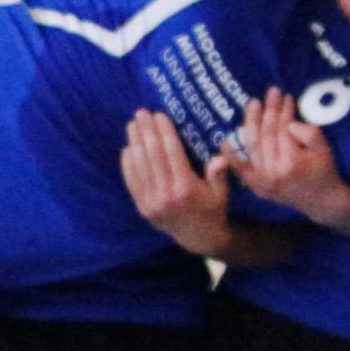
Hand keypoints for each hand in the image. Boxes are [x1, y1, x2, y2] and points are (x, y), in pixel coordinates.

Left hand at [120, 109, 235, 257]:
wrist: (198, 238)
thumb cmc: (213, 209)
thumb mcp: (221, 193)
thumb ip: (218, 175)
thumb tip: (219, 158)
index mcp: (186, 188)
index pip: (172, 153)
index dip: (164, 132)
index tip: (159, 115)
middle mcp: (166, 195)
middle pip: (153, 156)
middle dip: (147, 131)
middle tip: (141, 112)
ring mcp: (151, 202)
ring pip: (140, 166)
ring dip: (135, 143)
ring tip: (132, 124)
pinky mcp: (142, 207)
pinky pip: (132, 181)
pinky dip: (128, 164)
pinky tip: (128, 147)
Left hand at [232, 90, 349, 231]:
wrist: (320, 202)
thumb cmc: (324, 172)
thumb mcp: (325, 150)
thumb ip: (310, 134)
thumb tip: (290, 123)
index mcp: (291, 163)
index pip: (283, 130)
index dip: (284, 111)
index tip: (286, 97)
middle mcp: (273, 172)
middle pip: (266, 134)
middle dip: (269, 111)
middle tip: (271, 92)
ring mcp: (261, 180)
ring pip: (252, 145)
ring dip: (251, 122)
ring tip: (253, 103)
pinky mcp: (255, 186)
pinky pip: (239, 168)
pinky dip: (230, 154)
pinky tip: (225, 139)